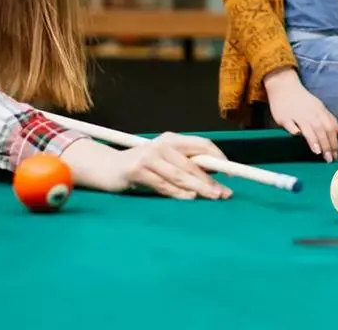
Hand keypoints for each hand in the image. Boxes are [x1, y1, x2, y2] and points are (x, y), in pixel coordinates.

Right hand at [104, 132, 232, 200]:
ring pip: (180, 174)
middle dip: (210, 179)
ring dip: (198, 187)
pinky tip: (189, 198)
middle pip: (193, 162)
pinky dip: (177, 192)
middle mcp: (162, 144)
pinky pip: (162, 183)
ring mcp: (149, 156)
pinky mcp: (137, 169)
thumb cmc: (140, 167)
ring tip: (213, 197)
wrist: (106, 168)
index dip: (218, 158)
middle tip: (225, 193)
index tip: (231, 173)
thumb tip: (212, 179)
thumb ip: (182, 166)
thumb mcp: (162, 162)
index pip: (201, 144)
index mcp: (172, 140)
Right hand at [264, 68, 337, 161]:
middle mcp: (310, 113)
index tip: (336, 156)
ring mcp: (296, 114)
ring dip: (313, 139)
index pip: (330, 128)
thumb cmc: (303, 100)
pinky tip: (297, 135)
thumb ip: (330, 119)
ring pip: (307, 127)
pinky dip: (293, 129)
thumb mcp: (319, 107)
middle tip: (329, 159)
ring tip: (318, 152)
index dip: (334, 142)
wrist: (283, 86)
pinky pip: (289, 124)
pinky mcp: (284, 116)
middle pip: (320, 130)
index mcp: (319, 111)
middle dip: (326, 145)